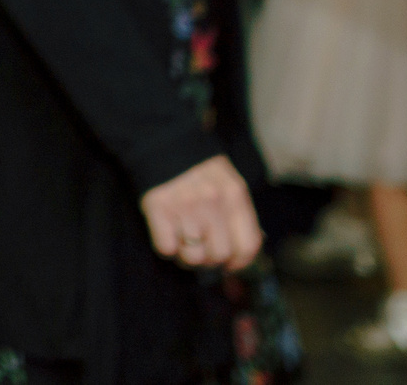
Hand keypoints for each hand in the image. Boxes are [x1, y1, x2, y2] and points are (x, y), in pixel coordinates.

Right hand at [141, 154, 260, 271]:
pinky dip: (166, 246)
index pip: (247, 246)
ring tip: (182, 240)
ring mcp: (185, 205)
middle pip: (219, 255)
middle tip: (200, 249)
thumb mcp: (228, 184)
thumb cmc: (199, 171)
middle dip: (209, 260)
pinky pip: (166, 248)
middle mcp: (213, 201)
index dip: (239, 263)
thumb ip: (238, 216)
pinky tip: (167, 231)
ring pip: (192, 257)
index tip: (229, 265)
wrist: (162, 142)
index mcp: (235, 195)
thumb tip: (243, 256)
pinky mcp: (158, 208)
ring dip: (186, 255)